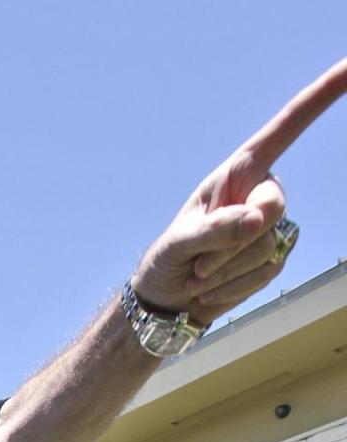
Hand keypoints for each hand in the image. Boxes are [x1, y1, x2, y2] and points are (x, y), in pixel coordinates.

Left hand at [133, 59, 346, 326]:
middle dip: (232, 244)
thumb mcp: (180, 242)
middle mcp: (260, 191)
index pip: (285, 128)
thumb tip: (258, 219)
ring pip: (268, 249)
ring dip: (227, 272)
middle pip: (272, 209)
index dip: (321, 96)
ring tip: (200, 276)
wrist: (168, 298)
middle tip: (199, 263)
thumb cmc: (168, 260)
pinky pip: (266, 273)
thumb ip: (215, 230)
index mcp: (239, 169)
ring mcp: (271, 226)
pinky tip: (212, 288)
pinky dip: (234, 287)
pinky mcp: (274, 257)